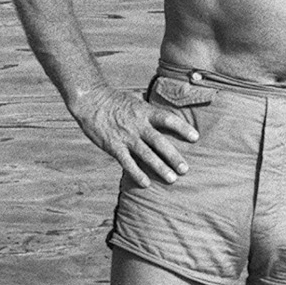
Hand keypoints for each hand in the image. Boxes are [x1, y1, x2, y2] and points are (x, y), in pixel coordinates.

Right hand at [72, 88, 199, 184]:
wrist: (90, 100)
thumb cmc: (114, 101)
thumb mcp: (135, 101)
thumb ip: (149, 111)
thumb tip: (163, 116)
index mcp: (145, 112)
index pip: (168, 119)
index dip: (183, 128)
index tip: (195, 137)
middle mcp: (138, 125)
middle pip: (160, 142)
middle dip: (174, 156)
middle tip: (185, 169)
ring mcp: (126, 137)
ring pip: (147, 155)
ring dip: (160, 168)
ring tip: (172, 179)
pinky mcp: (114, 146)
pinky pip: (128, 162)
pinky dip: (137, 173)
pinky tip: (146, 183)